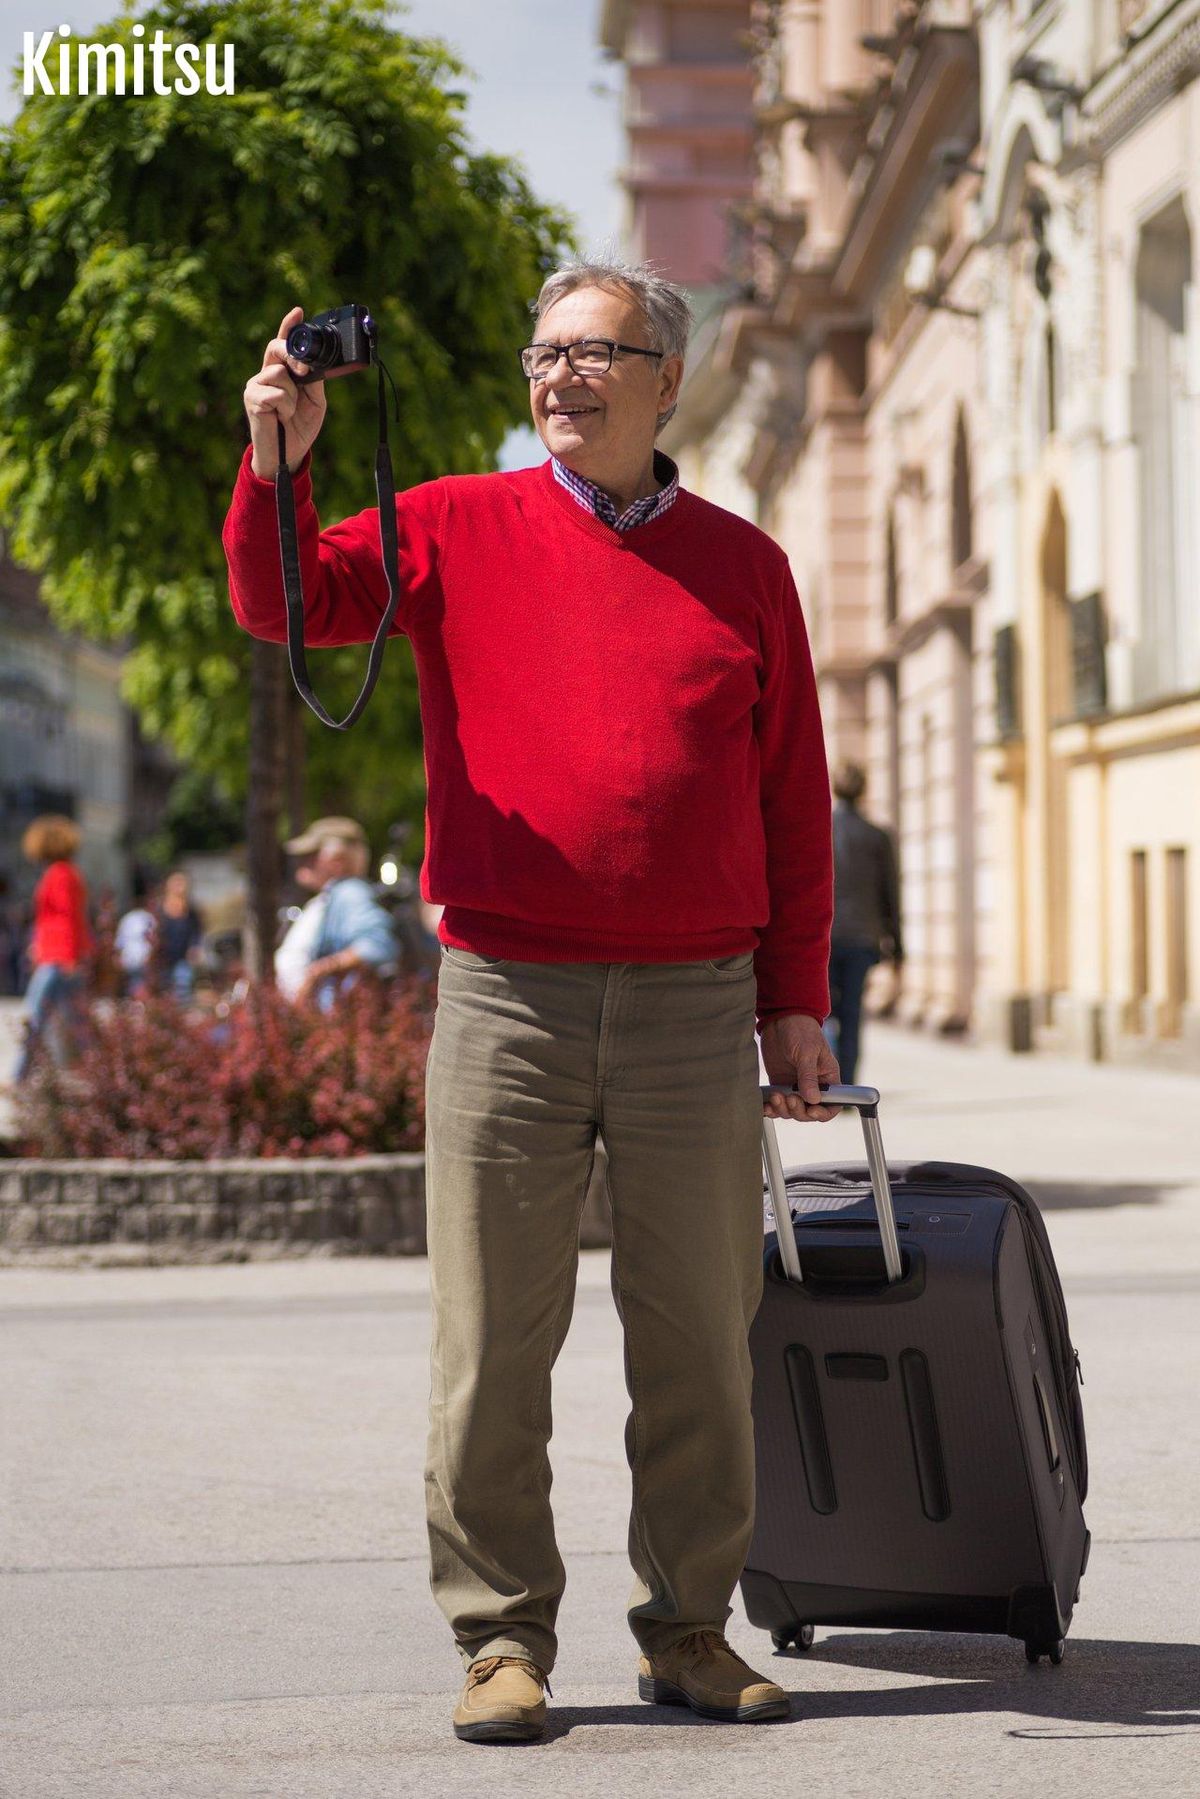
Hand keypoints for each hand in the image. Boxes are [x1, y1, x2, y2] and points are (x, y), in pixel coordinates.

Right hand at [244, 305, 328, 478]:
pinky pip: (275, 393)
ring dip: (292, 396)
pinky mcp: (251, 398)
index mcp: (283, 372)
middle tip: (304, 373)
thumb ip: (314, 380)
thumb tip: (314, 364)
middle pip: (276, 347)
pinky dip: (285, 407)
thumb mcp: (315, 401)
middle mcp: (266, 374)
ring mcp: (256, 385)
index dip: (288, 326)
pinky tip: (281, 417)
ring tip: (289, 412)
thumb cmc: (299, 426)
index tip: (298, 311)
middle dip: (292, 356)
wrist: (288, 454)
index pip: (283, 344)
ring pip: (280, 374)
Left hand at [760, 1014, 840, 1121]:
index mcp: (828, 1078)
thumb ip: (809, 1076)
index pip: (832, 1104)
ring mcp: (796, 1086)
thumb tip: (813, 1100)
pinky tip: (765, 1106)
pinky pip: (778, 1104)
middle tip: (789, 1098)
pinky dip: (772, 1108)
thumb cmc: (801, 1030)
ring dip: (783, 1109)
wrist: (780, 1018)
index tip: (811, 1110)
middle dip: (799, 1110)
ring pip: (792, 1111)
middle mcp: (814, 1086)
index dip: (823, 1113)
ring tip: (775, 1097)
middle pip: (810, 1112)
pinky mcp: (780, 1085)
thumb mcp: (807, 1052)